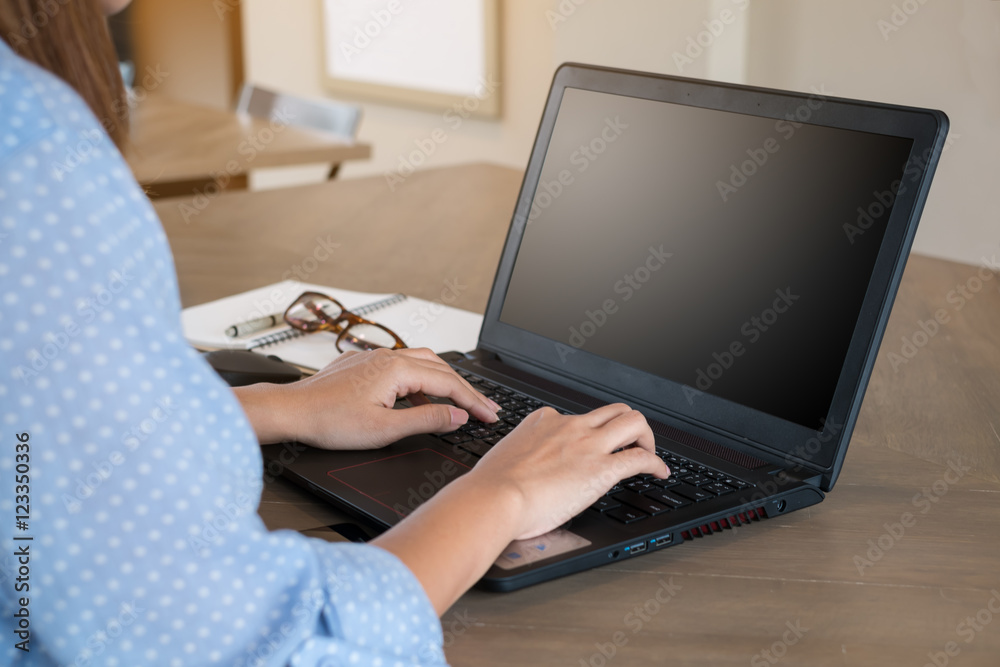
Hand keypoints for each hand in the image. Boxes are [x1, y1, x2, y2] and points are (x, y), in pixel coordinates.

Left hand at [235, 348, 499, 449]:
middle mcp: (389, 357)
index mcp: (398, 370)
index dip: (474, 402)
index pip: (450, 384)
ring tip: (460, 402)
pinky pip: (404, 366)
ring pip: (424, 363)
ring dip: (446, 381)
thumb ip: (426, 421)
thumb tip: (457, 416)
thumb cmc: (329, 421)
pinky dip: (423, 381)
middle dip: (466, 389)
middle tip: (485, 408)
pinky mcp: (365, 365)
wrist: (291, 411)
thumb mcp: (385, 429)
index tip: (491, 415)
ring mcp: (376, 358)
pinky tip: (421, 398)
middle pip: (442, 369)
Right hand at [373, 402, 669, 613]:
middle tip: (632, 442)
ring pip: (633, 421)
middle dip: (628, 424)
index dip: (588, 430)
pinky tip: (661, 473)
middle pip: (612, 410)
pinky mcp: (601, 469)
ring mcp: (587, 445)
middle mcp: (568, 426)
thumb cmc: (489, 488)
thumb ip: (518, 459)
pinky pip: (640, 458)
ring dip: (646, 436)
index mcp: (542, 422)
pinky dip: (656, 463)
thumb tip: (516, 475)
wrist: (493, 497)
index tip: (590, 444)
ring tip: (649, 452)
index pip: (575, 416)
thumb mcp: (503, 460)